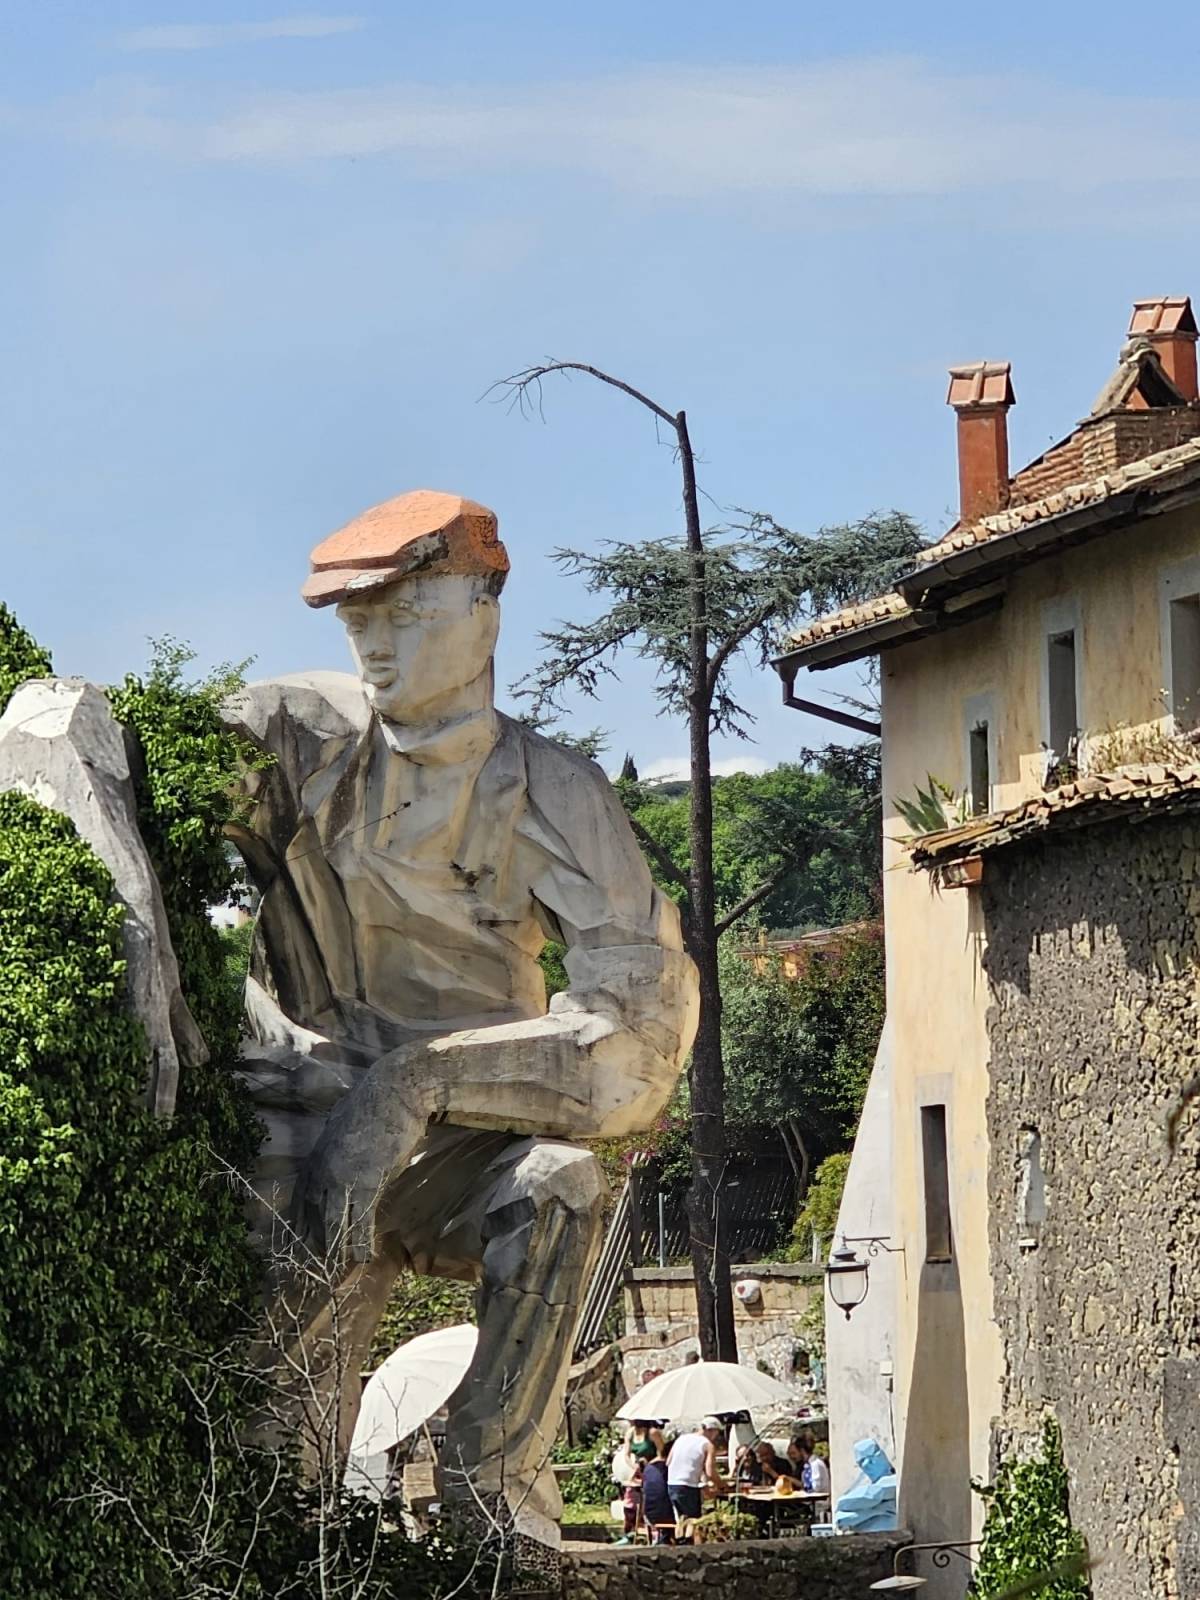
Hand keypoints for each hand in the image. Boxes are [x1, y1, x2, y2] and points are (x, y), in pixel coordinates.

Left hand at [298, 1043, 434, 1264]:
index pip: (299, 1203)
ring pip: (333, 1224)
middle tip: (313, 1271)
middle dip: (311, 1247)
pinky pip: (360, 1219)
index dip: (298, 1228)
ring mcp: (342, 1178)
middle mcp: (321, 1171)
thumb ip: (336, 1154)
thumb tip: (337, 1167)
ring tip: (339, 1273)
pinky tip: (363, 1257)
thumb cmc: (374, 1110)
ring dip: (335, 1251)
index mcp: (315, 1160)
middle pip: (311, 1219)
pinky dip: (359, 1241)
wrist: (395, 1091)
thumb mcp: (344, 1133)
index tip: (294, 1249)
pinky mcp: (367, 1180)